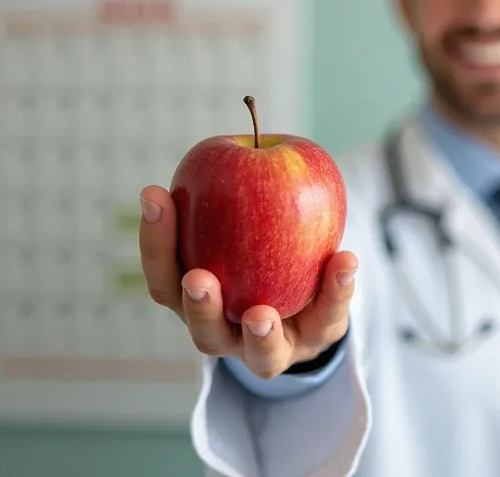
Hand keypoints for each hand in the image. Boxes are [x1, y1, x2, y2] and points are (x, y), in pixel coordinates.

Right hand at [138, 184, 357, 379]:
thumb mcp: (240, 228)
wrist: (309, 308)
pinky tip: (344, 260)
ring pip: (261, 355)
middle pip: (205, 332)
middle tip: (198, 280)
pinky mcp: (317, 340)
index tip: (157, 195)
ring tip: (261, 315)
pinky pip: (328, 318)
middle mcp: (227, 333)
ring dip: (259, 334)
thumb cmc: (259, 256)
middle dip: (199, 306)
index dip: (155, 240)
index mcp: (196, 303)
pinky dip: (336, 290)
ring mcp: (271, 348)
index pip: (164, 279)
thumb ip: (233, 199)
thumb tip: (243, 144)